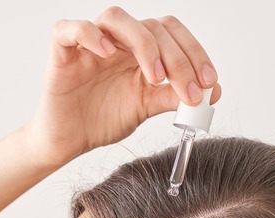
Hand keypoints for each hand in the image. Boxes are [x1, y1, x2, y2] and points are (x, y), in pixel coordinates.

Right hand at [24, 7, 221, 167]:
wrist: (68, 142)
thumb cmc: (101, 120)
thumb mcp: (146, 108)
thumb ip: (173, 96)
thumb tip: (213, 92)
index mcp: (138, 50)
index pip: (172, 33)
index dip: (194, 53)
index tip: (208, 84)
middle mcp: (116, 41)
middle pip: (151, 26)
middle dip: (177, 58)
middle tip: (189, 91)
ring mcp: (88, 45)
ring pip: (116, 18)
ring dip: (143, 43)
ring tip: (154, 76)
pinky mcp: (62, 53)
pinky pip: (71, 29)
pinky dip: (90, 35)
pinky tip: (108, 54)